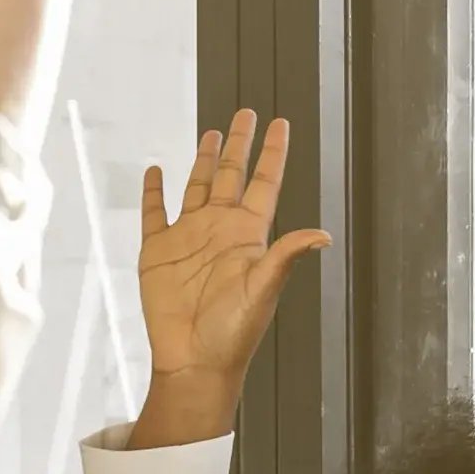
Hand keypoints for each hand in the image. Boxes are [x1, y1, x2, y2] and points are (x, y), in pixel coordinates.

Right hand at [128, 111, 326, 445]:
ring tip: (210, 132)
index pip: (264, 182)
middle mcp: (220, 230)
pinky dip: (153, 192)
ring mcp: (188, 238)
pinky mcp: (158, 251)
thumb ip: (285, 257)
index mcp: (248, 235)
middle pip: (231, 174)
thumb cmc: (233, 333)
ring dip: (203, 160)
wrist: (193, 361)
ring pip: (197, 187)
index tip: (279, 124)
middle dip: (238, 144)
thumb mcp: (263, 290)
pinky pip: (154, 213)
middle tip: (245, 113)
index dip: (272, 153)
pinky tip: (156, 172)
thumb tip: (321, 234)